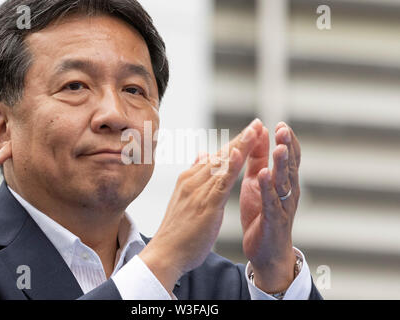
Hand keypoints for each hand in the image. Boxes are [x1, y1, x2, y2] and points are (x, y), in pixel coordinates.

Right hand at [139, 119, 261, 292]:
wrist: (164, 254)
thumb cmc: (176, 232)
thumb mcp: (184, 199)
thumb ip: (195, 176)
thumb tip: (202, 155)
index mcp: (189, 180)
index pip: (216, 158)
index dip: (233, 144)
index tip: (248, 131)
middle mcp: (193, 180)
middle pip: (221, 155)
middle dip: (240, 138)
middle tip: (257, 123)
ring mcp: (198, 191)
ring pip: (222, 164)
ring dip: (240, 145)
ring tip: (255, 130)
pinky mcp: (205, 205)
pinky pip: (221, 182)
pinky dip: (231, 166)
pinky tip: (241, 152)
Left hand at [240, 121, 300, 292]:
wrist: (266, 251)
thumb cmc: (261, 213)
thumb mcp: (257, 182)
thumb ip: (258, 159)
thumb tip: (259, 133)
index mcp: (283, 181)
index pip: (289, 157)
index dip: (287, 141)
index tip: (280, 124)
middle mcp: (288, 191)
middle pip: (289, 166)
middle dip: (286, 147)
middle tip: (283, 130)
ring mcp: (282, 206)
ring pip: (283, 182)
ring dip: (281, 165)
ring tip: (278, 148)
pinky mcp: (273, 219)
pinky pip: (271, 201)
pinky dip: (267, 188)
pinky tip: (263, 175)